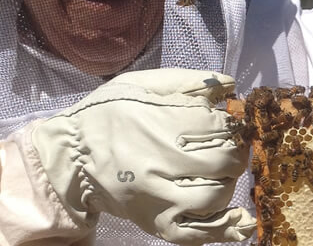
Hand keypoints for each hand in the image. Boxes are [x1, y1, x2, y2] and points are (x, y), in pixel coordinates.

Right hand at [30, 68, 254, 244]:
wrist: (70, 156)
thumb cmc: (107, 114)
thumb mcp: (141, 83)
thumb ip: (188, 81)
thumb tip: (230, 85)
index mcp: (158, 124)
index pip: (218, 126)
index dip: (230, 123)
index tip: (225, 123)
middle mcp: (159, 164)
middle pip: (223, 161)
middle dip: (235, 151)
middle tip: (229, 147)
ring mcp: (158, 198)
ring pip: (216, 195)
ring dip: (229, 182)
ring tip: (221, 172)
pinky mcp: (154, 223)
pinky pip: (196, 232)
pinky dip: (224, 228)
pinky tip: (241, 220)